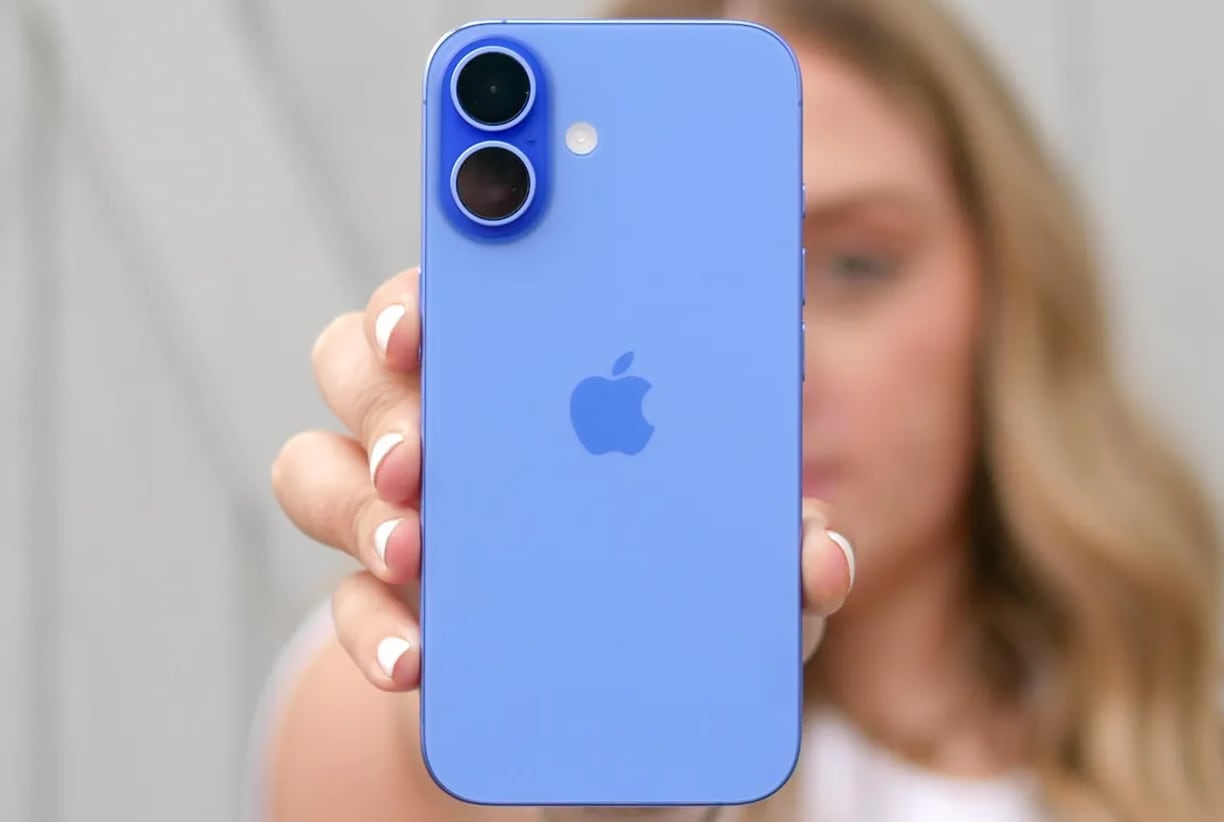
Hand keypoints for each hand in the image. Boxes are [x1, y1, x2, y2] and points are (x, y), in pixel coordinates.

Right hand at [271, 267, 857, 691]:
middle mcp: (451, 431)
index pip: (466, 296)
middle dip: (381, 392)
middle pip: (360, 362)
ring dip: (356, 500)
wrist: (610, 717)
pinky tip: (414, 660)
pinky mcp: (386, 610)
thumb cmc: (676, 598)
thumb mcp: (743, 575)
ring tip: (415, 550)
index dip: (438, 285)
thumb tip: (818, 554)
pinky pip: (344, 601)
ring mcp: (407, 518)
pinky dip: (366, 630)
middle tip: (421, 448)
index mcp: (534, 381)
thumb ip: (778, 554)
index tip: (438, 310)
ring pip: (316, 467)